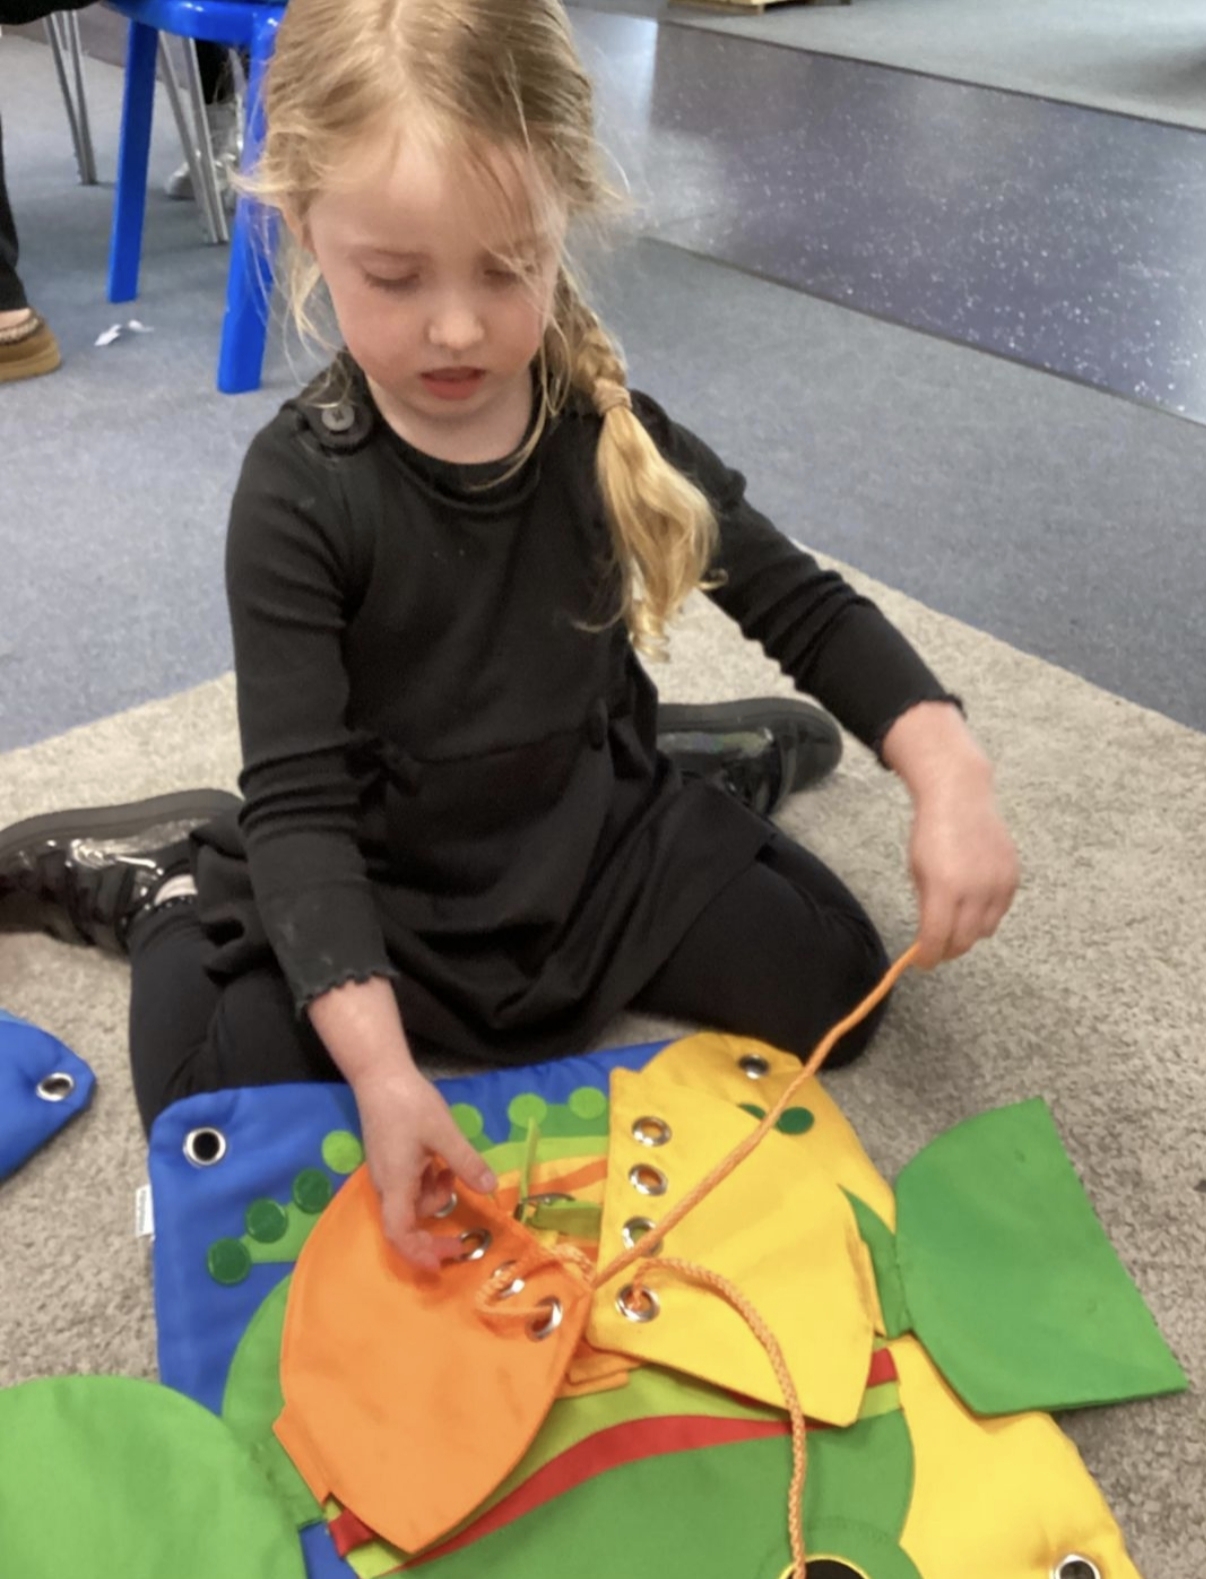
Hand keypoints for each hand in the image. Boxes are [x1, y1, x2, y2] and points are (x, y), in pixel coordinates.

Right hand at [354, 1066, 496, 1271]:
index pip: (400, 1232)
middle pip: (405, 1225)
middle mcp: (387, 1185)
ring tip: (452, 1172)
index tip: (442, 1263)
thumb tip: (490, 1190)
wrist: (380, 1077)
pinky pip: (411, 1187)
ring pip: (412, 1204)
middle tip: (457, 1243)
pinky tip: (441, 1162)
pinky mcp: (391, 1162)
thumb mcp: (444, 1133)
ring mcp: (387, 1174)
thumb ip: (466, 1163)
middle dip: (430, 1239)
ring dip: (435, 1199)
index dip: (418, 1253)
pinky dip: (429, 1183)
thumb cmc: (409, 1105)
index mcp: (396, 1184)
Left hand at [880, 701, 1017, 968]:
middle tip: (938, 947)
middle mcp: (976, 889)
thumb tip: (929, 938)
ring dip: (969, 933)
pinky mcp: (1013, 877)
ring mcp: (998, 883)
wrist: (960, 797)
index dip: (929, 957)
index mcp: (945, 888)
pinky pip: (1001, 911)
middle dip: (949, 949)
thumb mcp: (917, 870)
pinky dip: (987, 915)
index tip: (923, 962)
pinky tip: (973, 903)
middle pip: (965, 940)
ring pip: (986, 930)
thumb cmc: (931, 832)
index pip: (938, 939)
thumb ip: (926, 907)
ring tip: (955, 923)